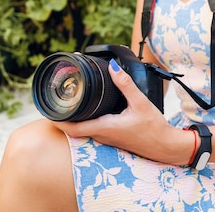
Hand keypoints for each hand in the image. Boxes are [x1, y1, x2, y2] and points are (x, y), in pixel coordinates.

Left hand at [52, 59, 186, 163]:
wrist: (166, 147)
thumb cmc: (154, 128)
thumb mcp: (140, 102)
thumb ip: (126, 84)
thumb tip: (113, 67)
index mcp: (105, 128)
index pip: (73, 128)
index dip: (57, 120)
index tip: (48, 110)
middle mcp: (102, 135)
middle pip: (73, 129)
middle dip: (61, 117)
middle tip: (54, 101)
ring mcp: (107, 138)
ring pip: (82, 130)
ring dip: (73, 119)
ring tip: (67, 103)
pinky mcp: (112, 137)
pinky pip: (92, 130)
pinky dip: (84, 121)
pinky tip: (87, 110)